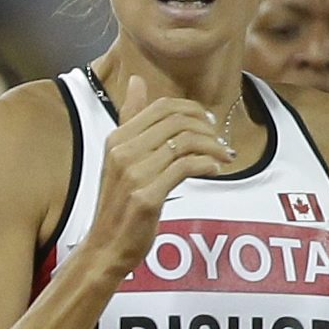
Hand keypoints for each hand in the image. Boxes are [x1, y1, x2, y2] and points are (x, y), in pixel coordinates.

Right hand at [86, 75, 240, 276]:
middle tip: (220, 142)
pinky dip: (207, 165)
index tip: (208, 124)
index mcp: (116, 139)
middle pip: (177, 121)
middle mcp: (122, 152)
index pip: (162, 107)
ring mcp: (134, 174)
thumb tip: (136, 80)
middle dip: (207, 127)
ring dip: (213, 147)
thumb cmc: (118, 204)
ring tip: (223, 157)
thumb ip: (130, 119)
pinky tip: (214, 171)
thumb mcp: (119, 157)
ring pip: (186, 142)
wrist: (105, 248)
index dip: (192, 110)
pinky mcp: (147, 196)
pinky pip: (187, 167)